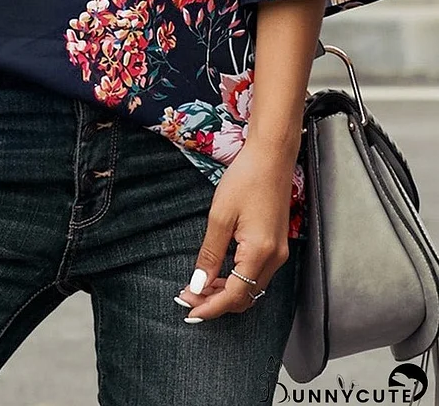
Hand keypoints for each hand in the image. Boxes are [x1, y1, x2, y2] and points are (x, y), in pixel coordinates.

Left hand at [176, 141, 296, 321]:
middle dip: (216, 303)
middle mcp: (275, 258)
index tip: (189, 310)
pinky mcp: (277, 245)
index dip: (210, 307)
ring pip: (252, 288)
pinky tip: (219, 275)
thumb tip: (199, 284)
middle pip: (246, 297)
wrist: (271, 157)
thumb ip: (210, 253)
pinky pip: (257, 274)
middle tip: (188, 297)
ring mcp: (279, 253)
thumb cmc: (245, 179)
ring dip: (226, 293)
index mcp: (260, 252)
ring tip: (199, 287)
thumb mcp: (220, 216)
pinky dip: (238, 280)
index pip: (235, 295)